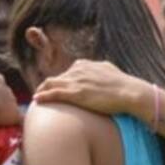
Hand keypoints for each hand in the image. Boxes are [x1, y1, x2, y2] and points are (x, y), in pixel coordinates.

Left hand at [33, 59, 151, 118]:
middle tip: (42, 95)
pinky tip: (36, 100)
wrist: (128, 92)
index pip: (67, 72)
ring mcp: (75, 81)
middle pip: (57, 78)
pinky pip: (53, 94)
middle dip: (48, 86)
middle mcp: (77, 70)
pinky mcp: (75, 93)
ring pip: (51, 84)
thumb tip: (100, 70)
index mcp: (85, 64)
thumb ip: (100, 70)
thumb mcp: (109, 71)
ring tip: (37, 98)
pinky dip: (43, 96)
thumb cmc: (122, 85)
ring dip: (41, 91)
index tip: (57, 88)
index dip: (61, 81)